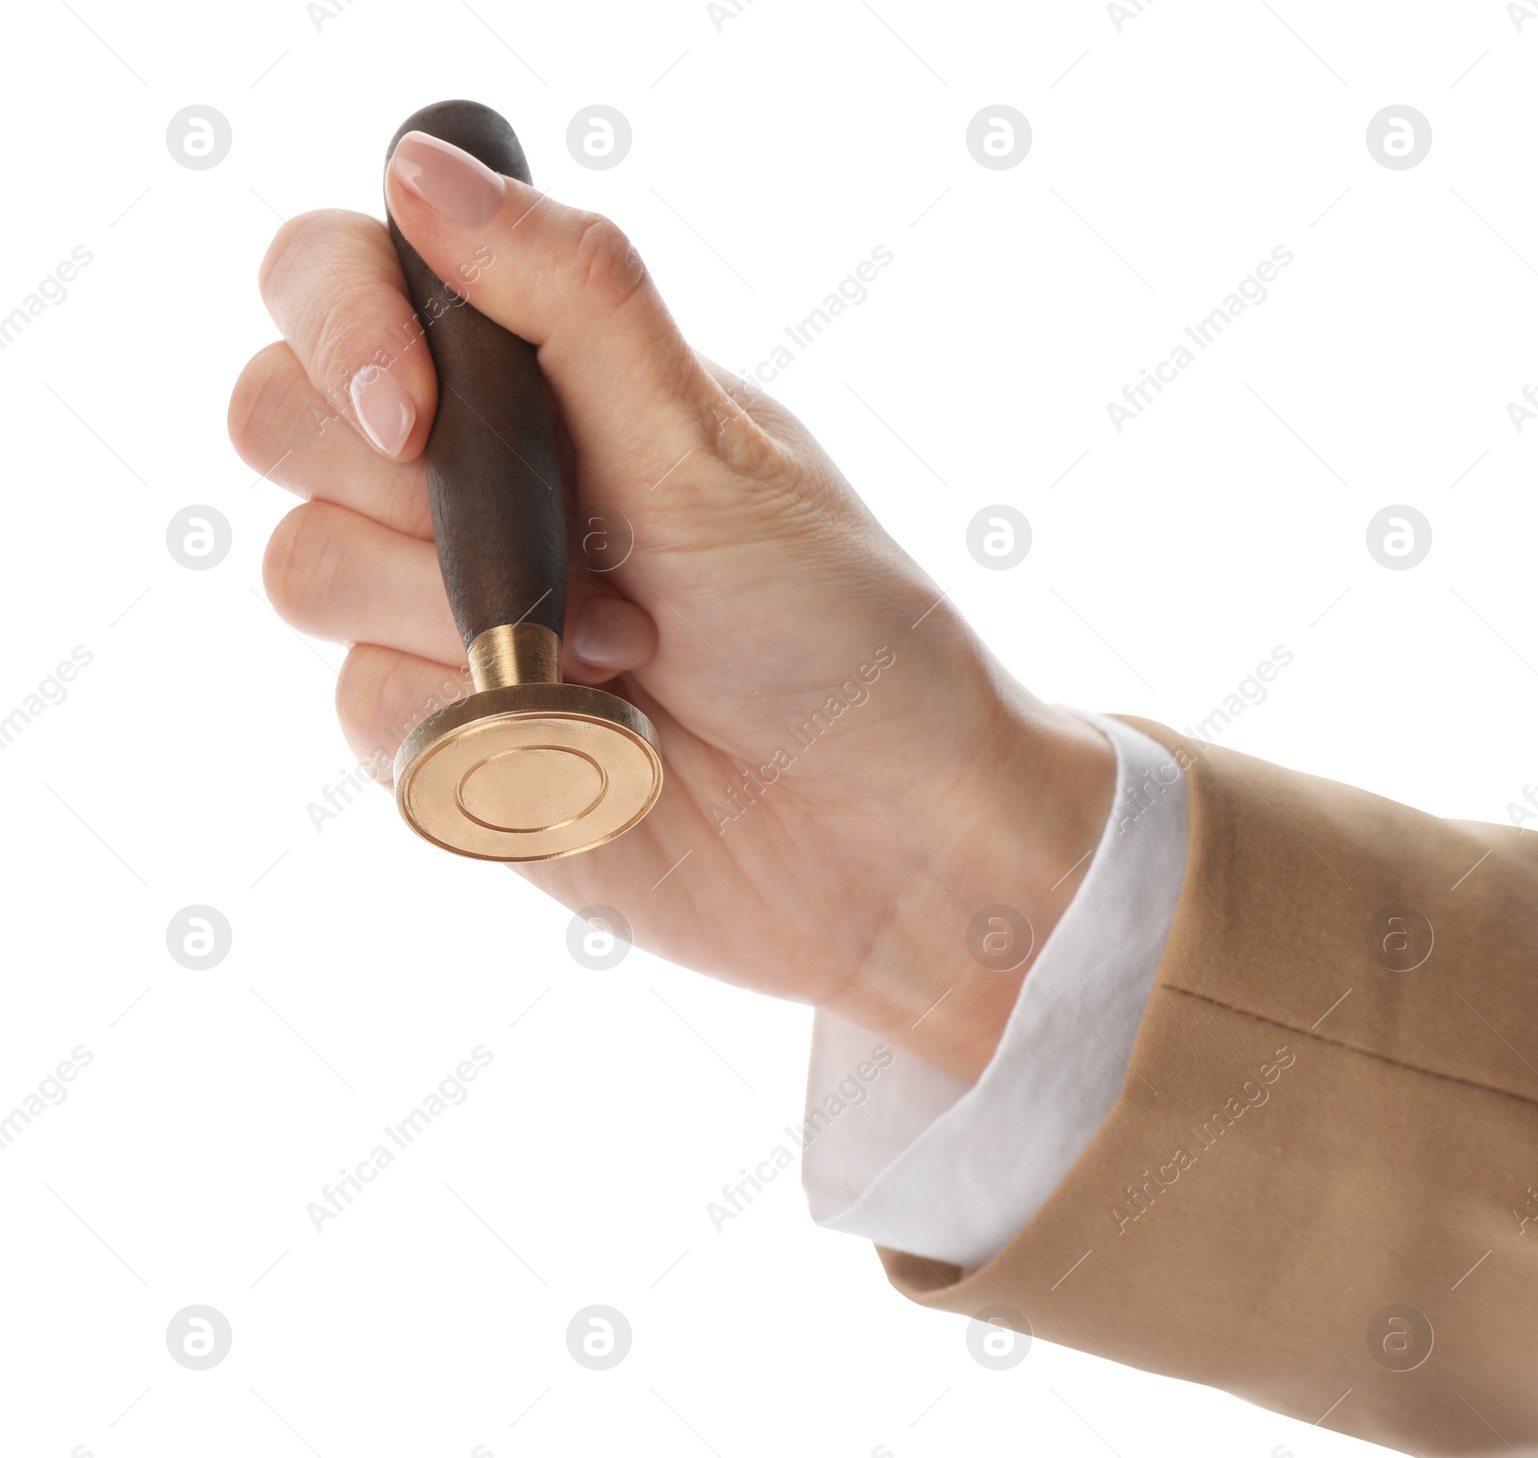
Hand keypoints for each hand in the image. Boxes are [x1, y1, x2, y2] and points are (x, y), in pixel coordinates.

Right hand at [228, 130, 1113, 1081]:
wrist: (880, 837)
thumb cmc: (836, 631)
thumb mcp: (715, 451)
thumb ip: (575, 305)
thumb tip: (423, 166)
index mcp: (542, 383)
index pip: (339, 281)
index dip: (343, 328)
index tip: (420, 418)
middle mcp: (475, 484)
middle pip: (283, 422)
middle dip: (416, 500)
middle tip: (580, 557)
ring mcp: (445, 611)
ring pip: (305, 570)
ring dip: (463, 622)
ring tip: (619, 660)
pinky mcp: (443, 733)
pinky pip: (360, 707)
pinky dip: (477, 727)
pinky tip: (593, 745)